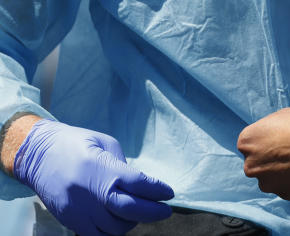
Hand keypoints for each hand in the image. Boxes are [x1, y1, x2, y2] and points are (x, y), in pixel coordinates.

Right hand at [14, 120, 173, 235]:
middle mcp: (91, 192)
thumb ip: (124, 166)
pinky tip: (118, 221)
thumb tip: (141, 185)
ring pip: (114, 228)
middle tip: (165, 211)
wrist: (37, 155)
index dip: (158, 191)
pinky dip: (111, 232)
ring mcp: (78, 209)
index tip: (169, 194)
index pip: (139, 185)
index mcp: (103, 169)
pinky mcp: (68, 220)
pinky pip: (95, 235)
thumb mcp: (106, 144)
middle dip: (153, 212)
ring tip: (139, 214)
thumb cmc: (76, 143)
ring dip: (131, 223)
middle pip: (130, 211)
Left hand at [238, 108, 289, 199]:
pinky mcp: (283, 194)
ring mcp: (267, 183)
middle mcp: (251, 165)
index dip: (265, 139)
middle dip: (270, 158)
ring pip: (271, 177)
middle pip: (257, 162)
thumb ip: (269, 128)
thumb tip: (269, 135)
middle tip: (289, 150)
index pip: (249, 143)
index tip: (278, 138)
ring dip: (281, 171)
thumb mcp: (284, 115)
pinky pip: (286, 186)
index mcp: (247, 142)